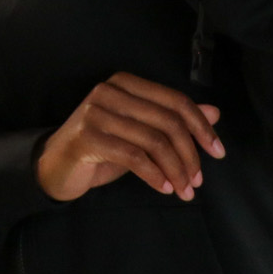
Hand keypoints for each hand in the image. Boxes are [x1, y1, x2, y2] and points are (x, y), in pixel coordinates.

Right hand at [36, 72, 223, 202]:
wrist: (54, 166)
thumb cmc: (101, 148)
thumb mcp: (140, 133)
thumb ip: (172, 121)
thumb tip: (214, 113)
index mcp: (126, 83)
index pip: (175, 100)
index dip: (200, 126)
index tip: (217, 152)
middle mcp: (110, 91)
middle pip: (167, 121)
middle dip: (189, 154)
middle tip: (198, 180)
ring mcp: (96, 112)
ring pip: (153, 141)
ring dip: (175, 170)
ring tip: (185, 190)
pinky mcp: (87, 137)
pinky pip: (133, 156)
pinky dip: (155, 175)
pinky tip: (164, 188)